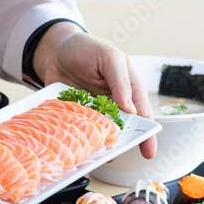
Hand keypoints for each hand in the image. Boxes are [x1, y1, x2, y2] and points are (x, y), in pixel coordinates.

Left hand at [32, 22, 156, 158]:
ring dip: (98, 145)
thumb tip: (129, 109)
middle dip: (119, 143)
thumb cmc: (88, 49)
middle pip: (121, 130)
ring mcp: (93, 112)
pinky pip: (78, 130)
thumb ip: (120, 82)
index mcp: (128, 90)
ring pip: (100, 134)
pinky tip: (75, 145)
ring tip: (94, 154)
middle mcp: (112, 105)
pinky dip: (77, 139)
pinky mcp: (74, 115)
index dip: (147, 135)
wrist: (56, 50)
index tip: (148, 153)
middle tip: (114, 154)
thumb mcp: (109, 58)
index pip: (142, 115)